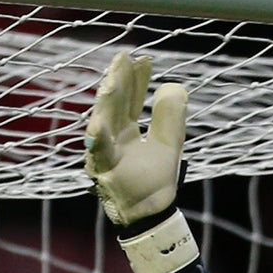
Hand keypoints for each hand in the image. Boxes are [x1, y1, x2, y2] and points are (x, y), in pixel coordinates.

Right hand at [85, 50, 187, 229]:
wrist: (150, 215)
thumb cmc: (154, 182)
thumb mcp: (169, 144)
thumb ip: (171, 117)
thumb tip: (175, 85)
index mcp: (124, 130)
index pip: (129, 98)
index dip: (136, 79)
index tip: (142, 58)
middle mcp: (111, 138)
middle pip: (114, 104)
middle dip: (118, 81)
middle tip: (123, 58)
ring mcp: (103, 153)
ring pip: (102, 124)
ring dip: (106, 103)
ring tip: (112, 81)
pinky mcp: (102, 172)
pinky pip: (98, 155)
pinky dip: (97, 140)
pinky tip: (97, 125)